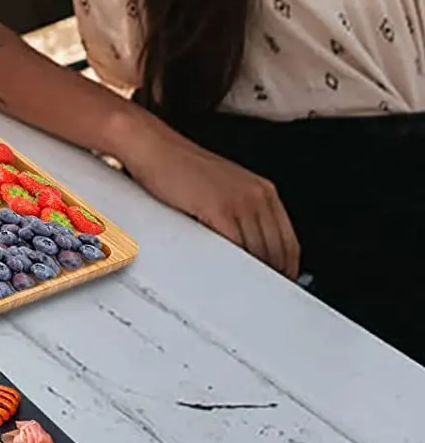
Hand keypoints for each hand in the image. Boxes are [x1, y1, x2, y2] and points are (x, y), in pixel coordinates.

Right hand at [118, 115, 300, 277]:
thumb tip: (250, 248)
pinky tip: (227, 277)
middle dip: (272, 278)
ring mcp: (240, 202)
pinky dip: (235, 267)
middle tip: (260, 296)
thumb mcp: (221, 188)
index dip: (287, 268)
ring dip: (253, 277)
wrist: (153, 146)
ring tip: (243, 293)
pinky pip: (236, 248)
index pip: (289, 242)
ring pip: (259, 254)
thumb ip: (241, 213)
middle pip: (277, 252)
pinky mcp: (219, 209)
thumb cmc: (178, 165)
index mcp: (263, 190)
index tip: (279, 283)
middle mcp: (257, 195)